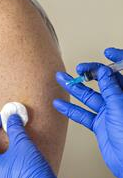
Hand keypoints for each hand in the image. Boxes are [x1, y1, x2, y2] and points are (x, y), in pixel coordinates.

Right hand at [54, 47, 122, 177]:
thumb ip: (111, 89)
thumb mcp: (120, 108)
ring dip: (75, 89)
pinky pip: (83, 114)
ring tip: (62, 80)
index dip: (116, 60)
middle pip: (104, 82)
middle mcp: (120, 102)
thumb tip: (103, 73)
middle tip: (79, 69)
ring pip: (90, 97)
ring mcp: (110, 114)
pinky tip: (60, 104)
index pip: (121, 72)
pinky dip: (70, 109)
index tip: (106, 52)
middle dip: (91, 74)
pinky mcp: (100, 125)